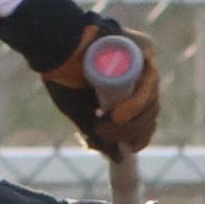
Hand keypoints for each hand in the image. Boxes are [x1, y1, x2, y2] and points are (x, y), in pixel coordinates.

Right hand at [0, 0, 160, 160]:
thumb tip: (118, 158)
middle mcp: (141, 74)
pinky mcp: (142, 45)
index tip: (129, 148)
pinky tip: (119, 114)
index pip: (147, 116)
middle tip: (105, 135)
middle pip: (152, 107)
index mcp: (130, 89)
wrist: (52, 45)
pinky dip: (136, 99)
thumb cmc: (63, 77)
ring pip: (152, 95)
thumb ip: (95, 132)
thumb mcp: (79, 111)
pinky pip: (147, 77)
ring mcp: (143, 59)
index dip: (142, 135)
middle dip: (132, 129)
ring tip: (109, 124)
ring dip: (133, 118)